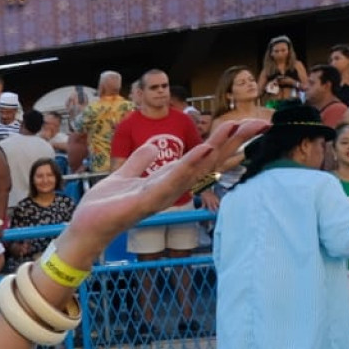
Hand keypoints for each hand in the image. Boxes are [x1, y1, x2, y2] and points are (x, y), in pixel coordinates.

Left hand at [66, 118, 265, 252]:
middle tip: (262, 122)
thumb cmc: (106, 206)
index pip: (204, 156)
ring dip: (217, 146)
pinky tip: (203, 150)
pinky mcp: (148, 201)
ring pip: (197, 167)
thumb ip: (140, 160)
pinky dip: (189, 165)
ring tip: (236, 126)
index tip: (251, 124)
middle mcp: (172, 187)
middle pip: (210, 159)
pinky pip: (172, 181)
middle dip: (234, 140)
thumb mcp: (125, 174)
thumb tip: (154, 146)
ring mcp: (163, 194)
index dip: (227, 140)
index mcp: (169, 178)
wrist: (86, 226)